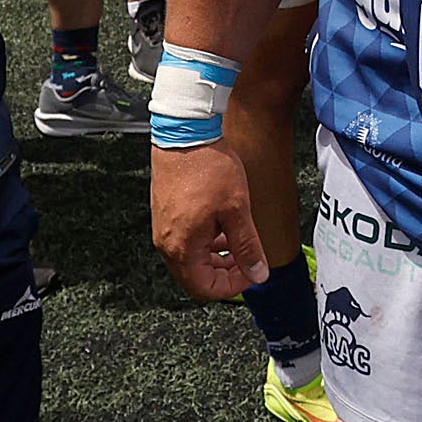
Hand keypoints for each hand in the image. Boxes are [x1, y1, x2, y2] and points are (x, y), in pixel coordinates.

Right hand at [151, 140, 265, 298]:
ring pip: (190, 259)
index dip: (233, 286)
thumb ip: (247, 246)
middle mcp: (166, 242)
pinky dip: (205, 242)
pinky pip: (184, 241)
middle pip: (195, 277)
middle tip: (247, 259)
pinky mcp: (164, 214)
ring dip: (216, 257)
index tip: (251, 272)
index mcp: (181, 247)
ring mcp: (162, 228)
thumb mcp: (237, 210)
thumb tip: (258, 273)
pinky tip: (221, 225)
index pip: (205, 288)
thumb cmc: (207, 167)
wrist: (184, 133)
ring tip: (237, 240)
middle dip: (225, 272)